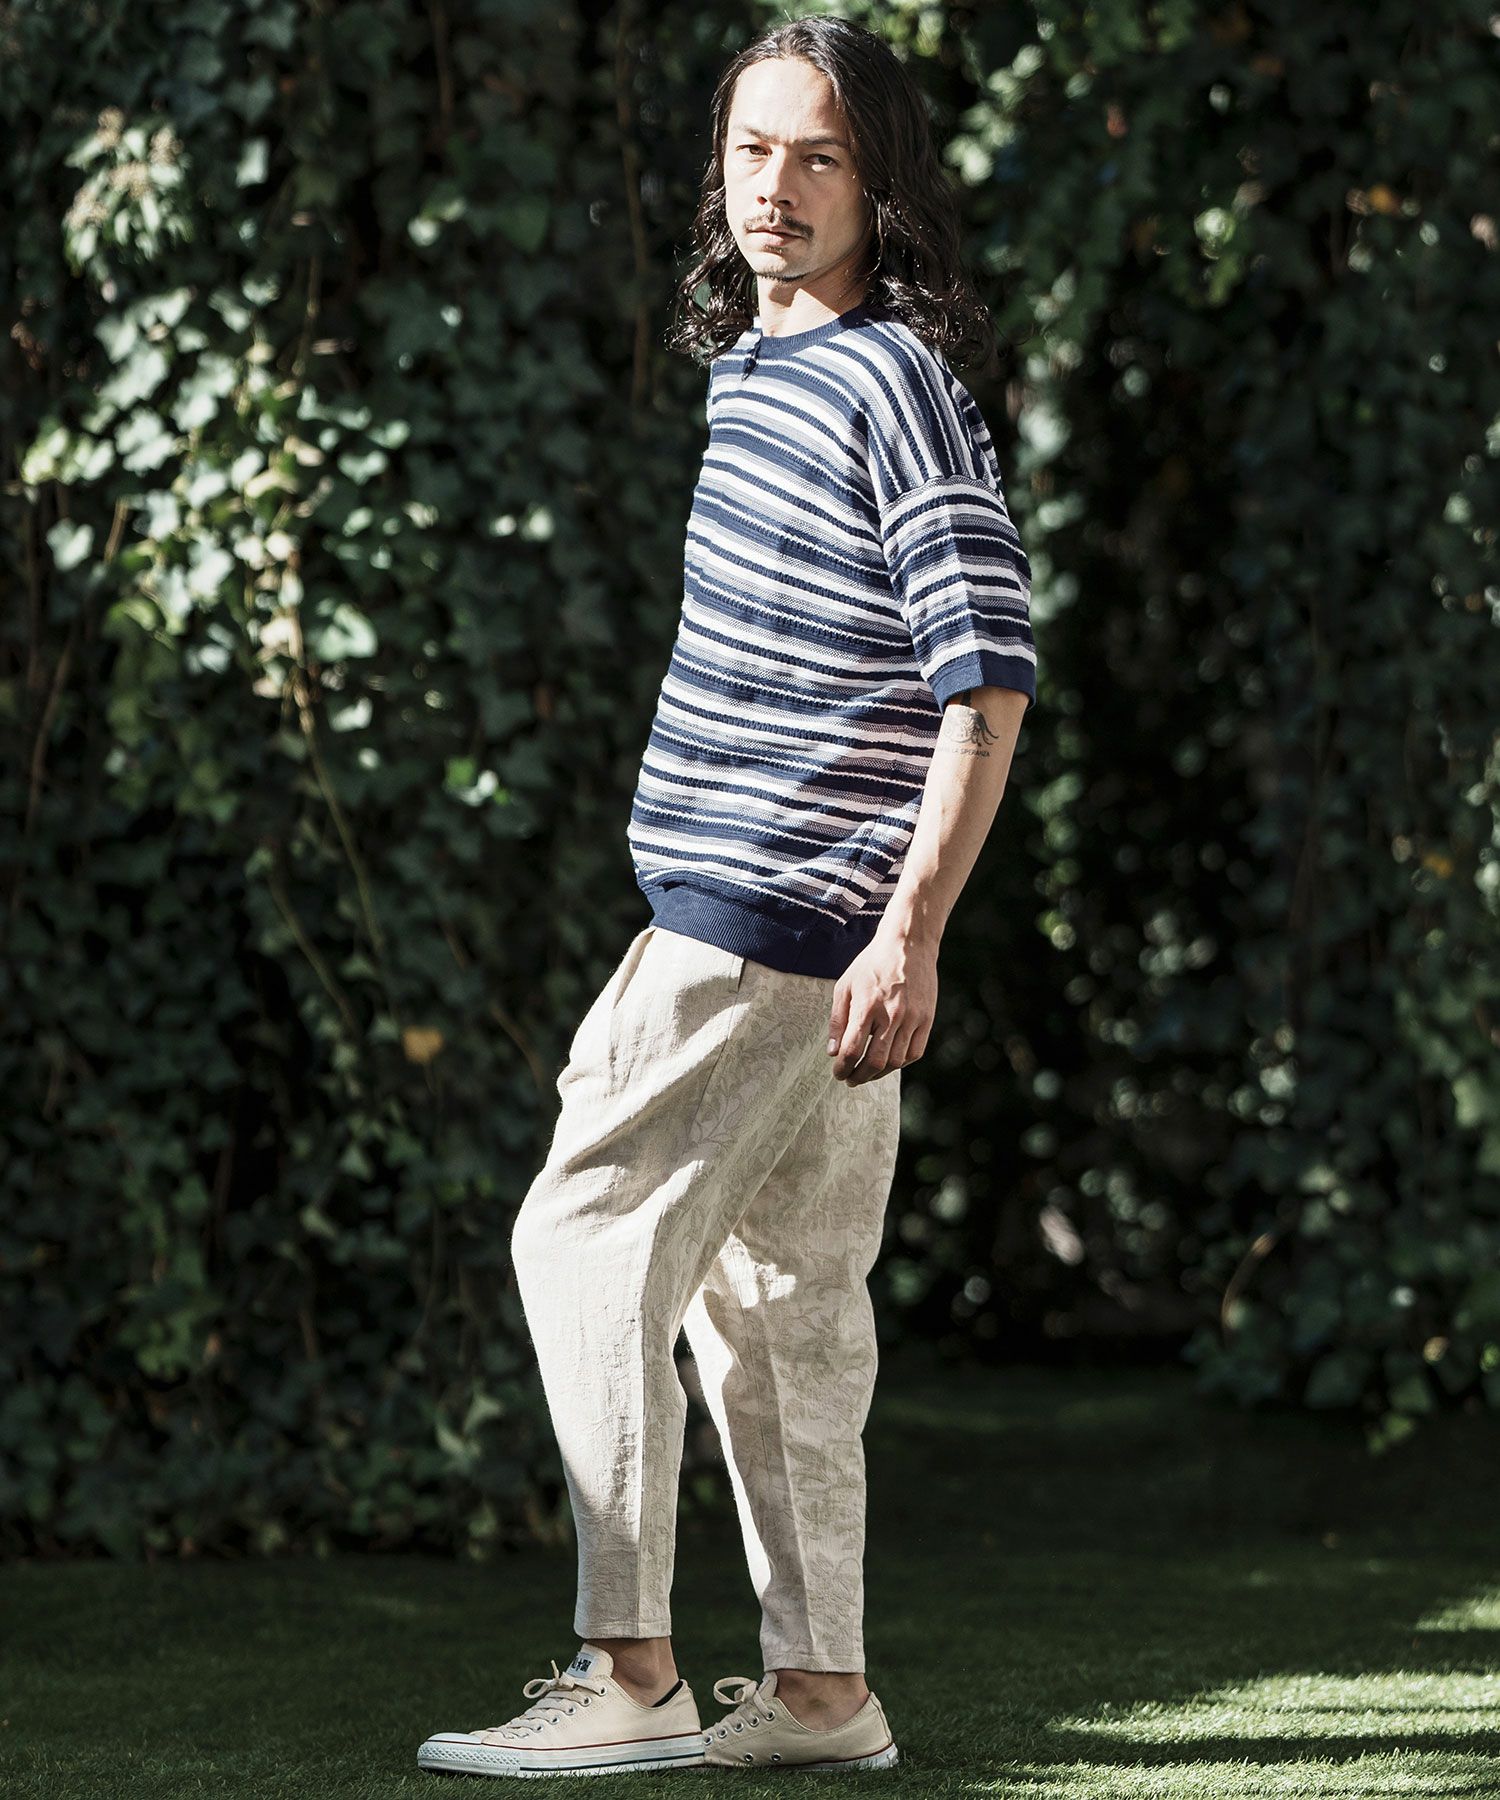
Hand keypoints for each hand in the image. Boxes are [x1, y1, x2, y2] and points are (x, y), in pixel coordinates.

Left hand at [826, 927, 936, 1085]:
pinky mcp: (927, 1019)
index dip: (842, 1068)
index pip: (852, 1050)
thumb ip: (837, 1020)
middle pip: (874, 1061)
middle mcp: (891, 1015)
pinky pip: (915, 1053)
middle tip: (850, 1079)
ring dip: (879, 1073)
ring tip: (867, 1072)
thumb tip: (833, 1053)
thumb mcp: (845, 986)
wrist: (908, 945)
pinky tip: (889, 1062)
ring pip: (896, 1062)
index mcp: (867, 1006)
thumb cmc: (872, 964)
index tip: (838, 1073)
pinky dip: (901, 1063)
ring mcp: (912, 1018)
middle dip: (859, 1076)